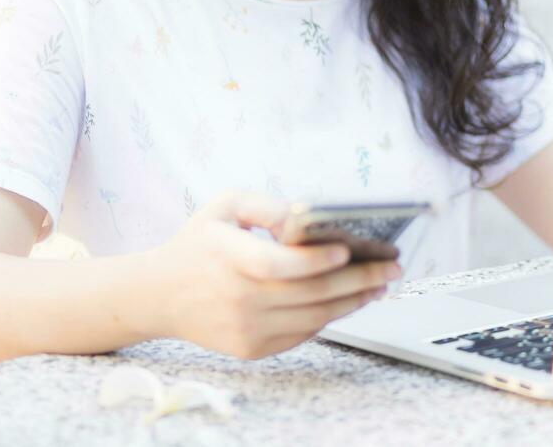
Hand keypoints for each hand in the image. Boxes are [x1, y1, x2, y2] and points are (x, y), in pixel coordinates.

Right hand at [146, 189, 402, 359]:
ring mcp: (245, 328)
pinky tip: (349, 300)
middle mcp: (237, 297)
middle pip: (310, 294)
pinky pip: (302, 333)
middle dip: (360, 280)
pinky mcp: (251, 348)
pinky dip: (329, 317)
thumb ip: (266, 204)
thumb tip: (308, 215)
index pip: (277, 265)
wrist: (159, 295)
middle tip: (393, 268)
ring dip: (354, 301)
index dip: (315, 261)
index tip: (348, 251)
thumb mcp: (225, 206)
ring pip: (314, 317)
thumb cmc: (198, 243)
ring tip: (380, 284)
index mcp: (228, 256)